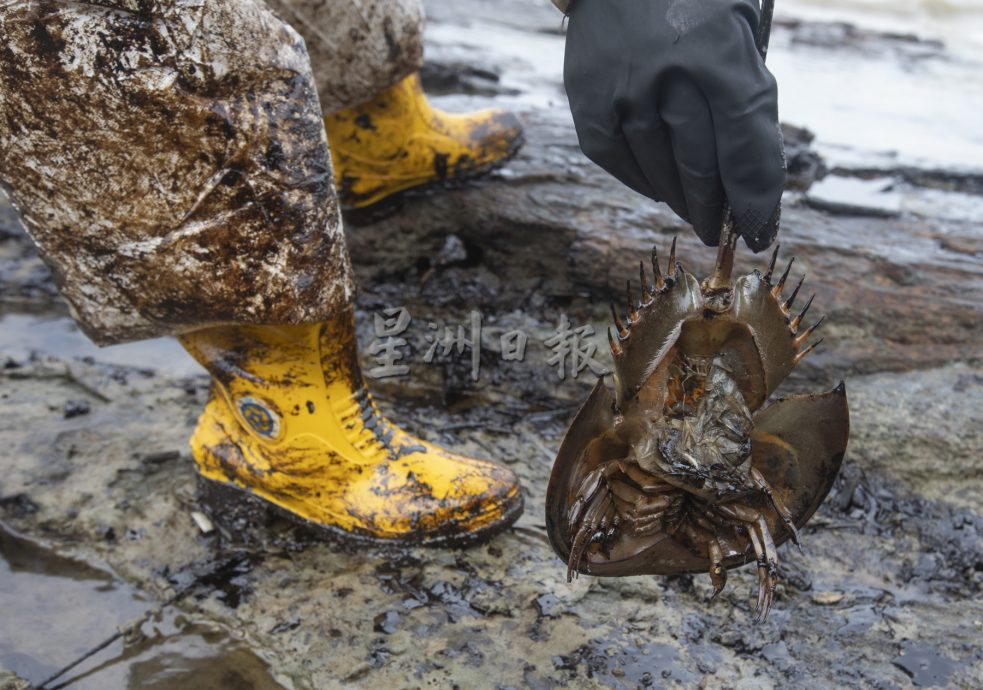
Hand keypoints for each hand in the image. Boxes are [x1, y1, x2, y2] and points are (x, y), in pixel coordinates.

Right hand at [564, 0, 784, 250]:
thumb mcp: (738, 25)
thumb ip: (747, 89)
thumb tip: (749, 172)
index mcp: (719, 52)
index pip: (745, 147)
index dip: (756, 198)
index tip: (760, 229)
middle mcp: (670, 74)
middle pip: (701, 167)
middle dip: (717, 210)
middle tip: (723, 231)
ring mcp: (624, 90)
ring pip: (659, 170)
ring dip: (682, 202)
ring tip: (696, 214)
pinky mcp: (589, 98)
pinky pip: (617, 159)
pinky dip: (642, 181)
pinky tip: (660, 189)